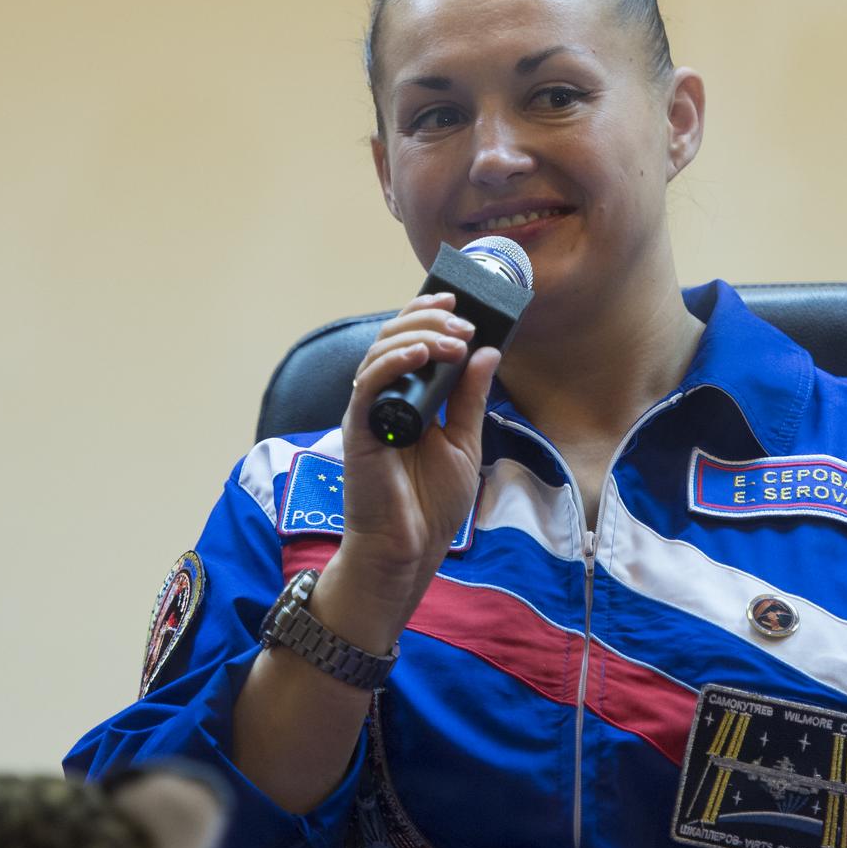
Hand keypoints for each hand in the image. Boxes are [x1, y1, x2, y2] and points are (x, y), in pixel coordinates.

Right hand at [313, 293, 499, 635]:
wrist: (409, 548)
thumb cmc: (431, 502)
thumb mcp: (464, 440)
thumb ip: (470, 396)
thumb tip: (487, 351)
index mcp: (410, 397)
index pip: (412, 340)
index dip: (429, 314)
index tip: (458, 299)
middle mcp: (386, 397)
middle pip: (395, 336)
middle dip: (430, 320)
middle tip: (464, 321)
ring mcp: (370, 410)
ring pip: (381, 351)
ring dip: (419, 336)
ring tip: (453, 339)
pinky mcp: (359, 427)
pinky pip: (369, 383)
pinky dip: (392, 362)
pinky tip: (420, 354)